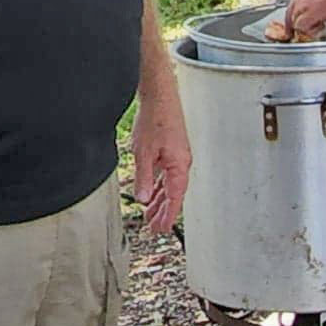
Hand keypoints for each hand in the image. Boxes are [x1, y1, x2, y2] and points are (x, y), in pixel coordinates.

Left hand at [131, 90, 191, 234]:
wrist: (159, 96)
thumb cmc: (155, 119)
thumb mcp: (144, 153)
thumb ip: (144, 177)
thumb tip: (143, 199)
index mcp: (179, 165)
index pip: (175, 197)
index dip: (168, 215)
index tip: (162, 229)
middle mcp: (181, 162)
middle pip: (173, 193)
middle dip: (163, 211)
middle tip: (153, 227)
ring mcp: (177, 156)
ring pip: (169, 184)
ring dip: (159, 199)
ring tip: (149, 214)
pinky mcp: (171, 150)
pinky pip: (166, 174)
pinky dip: (158, 185)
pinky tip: (150, 192)